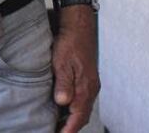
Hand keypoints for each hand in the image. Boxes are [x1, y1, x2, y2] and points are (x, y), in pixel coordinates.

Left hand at [52, 6, 98, 131]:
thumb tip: (62, 102)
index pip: (78, 115)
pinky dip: (74, 108)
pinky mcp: (88, 78)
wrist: (79, 27)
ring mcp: (91, 83)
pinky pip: (83, 99)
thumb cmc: (70, 42)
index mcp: (86, 87)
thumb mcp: (62, 62)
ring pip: (83, 107)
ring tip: (59, 124)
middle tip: (58, 131)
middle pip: (82, 114)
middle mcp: (91, 88)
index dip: (69, 128)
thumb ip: (64, 83)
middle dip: (71, 126)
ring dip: (73, 118)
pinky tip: (64, 107)